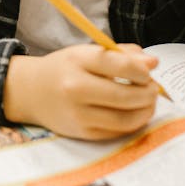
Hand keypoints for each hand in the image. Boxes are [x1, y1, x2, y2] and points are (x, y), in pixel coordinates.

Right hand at [3, 44, 160, 139]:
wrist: (31, 92)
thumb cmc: (65, 68)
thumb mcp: (87, 52)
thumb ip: (121, 54)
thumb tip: (153, 63)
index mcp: (78, 61)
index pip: (119, 65)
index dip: (142, 70)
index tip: (149, 71)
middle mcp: (75, 88)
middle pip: (125, 96)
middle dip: (148, 93)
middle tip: (153, 88)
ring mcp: (78, 114)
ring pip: (125, 118)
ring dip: (145, 110)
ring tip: (148, 101)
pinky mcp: (82, 133)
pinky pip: (117, 131)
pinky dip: (133, 123)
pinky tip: (135, 113)